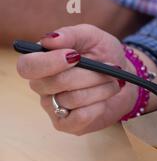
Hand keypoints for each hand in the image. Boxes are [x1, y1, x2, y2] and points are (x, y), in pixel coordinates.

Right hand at [16, 24, 156, 134]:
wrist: (124, 80)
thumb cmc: (104, 56)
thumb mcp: (92, 37)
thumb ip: (71, 35)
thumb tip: (49, 40)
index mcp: (41, 62)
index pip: (27, 66)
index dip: (49, 63)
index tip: (75, 56)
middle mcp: (42, 86)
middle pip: (56, 82)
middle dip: (89, 75)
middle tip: (109, 69)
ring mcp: (53, 107)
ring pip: (73, 99)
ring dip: (100, 89)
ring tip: (112, 83)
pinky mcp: (67, 125)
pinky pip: (79, 118)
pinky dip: (97, 107)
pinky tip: (103, 101)